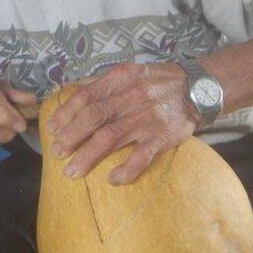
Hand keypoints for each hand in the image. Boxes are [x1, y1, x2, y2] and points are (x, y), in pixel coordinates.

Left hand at [47, 61, 200, 185]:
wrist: (199, 88)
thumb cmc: (159, 82)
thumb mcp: (133, 72)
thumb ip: (107, 84)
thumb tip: (74, 96)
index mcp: (122, 79)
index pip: (87, 95)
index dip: (67, 112)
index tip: (53, 128)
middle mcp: (133, 96)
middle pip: (95, 117)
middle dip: (71, 136)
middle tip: (57, 152)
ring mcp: (148, 118)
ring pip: (111, 138)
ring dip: (88, 156)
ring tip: (72, 171)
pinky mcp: (163, 137)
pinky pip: (141, 156)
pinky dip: (126, 170)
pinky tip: (112, 179)